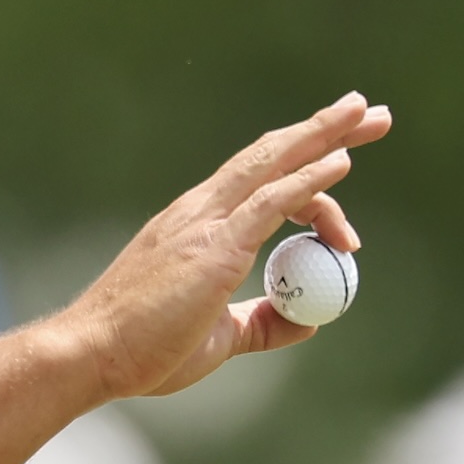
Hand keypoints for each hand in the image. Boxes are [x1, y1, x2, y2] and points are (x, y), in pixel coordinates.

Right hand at [54, 92, 392, 399]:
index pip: (261, 179)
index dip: (308, 163)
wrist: (94, 354)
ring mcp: (206, 223)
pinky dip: (308, 180)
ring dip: (324, 135)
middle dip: (324, 128)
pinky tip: (341, 162)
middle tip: (368, 110)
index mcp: (198, 224)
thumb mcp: (218, 338)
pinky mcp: (214, 247)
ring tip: (365, 114)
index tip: (347, 160)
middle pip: (272, 155)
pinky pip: (270, 203)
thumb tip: (306, 320)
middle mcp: (201, 210)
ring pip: (273, 164)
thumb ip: (262, 324)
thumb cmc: (145, 349)